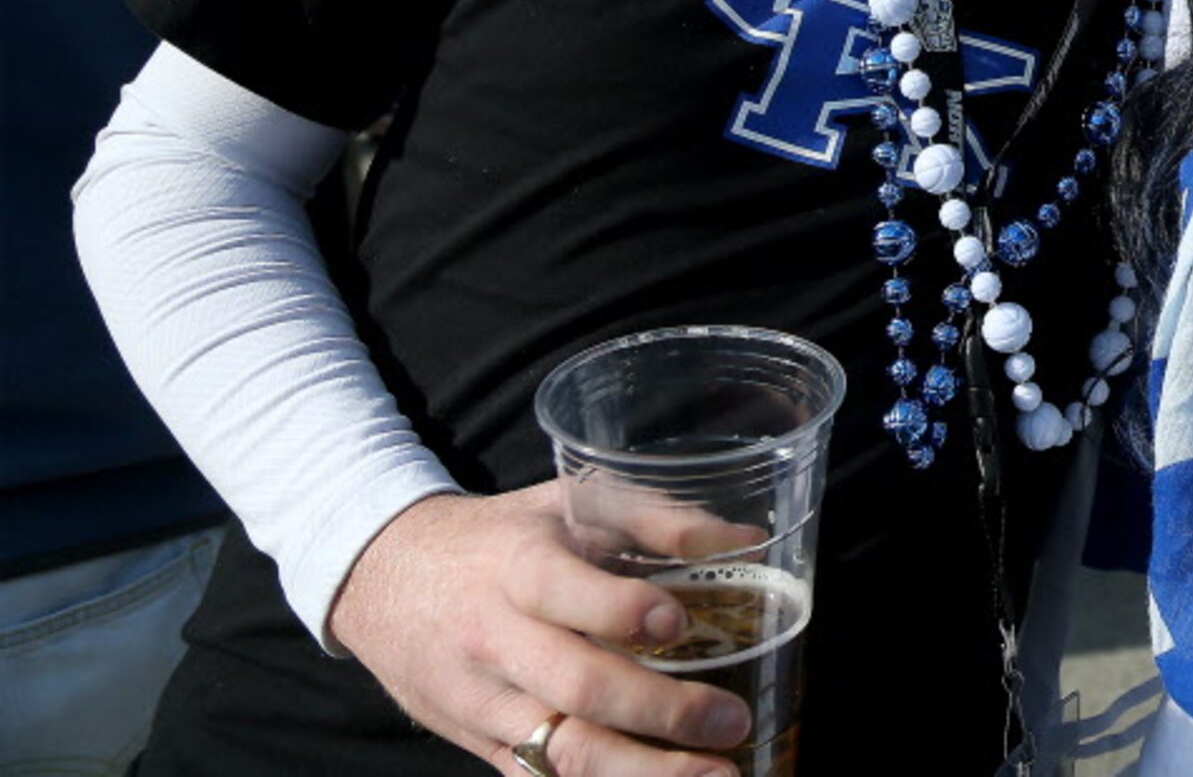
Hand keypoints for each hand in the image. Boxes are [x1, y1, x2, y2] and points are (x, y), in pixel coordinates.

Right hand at [329, 485, 748, 776]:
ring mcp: (484, 703)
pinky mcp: (479, 744)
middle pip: (573, 687)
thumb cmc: (499, 538)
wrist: (383, 580)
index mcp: (516, 567)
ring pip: (560, 752)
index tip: (678, 624)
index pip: (559, 592)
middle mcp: (494, 640)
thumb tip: (749, 540)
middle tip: (731, 721)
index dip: (619, 610)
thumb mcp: (565, 503)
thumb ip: (656, 517)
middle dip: (659, 711)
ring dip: (642, 774)